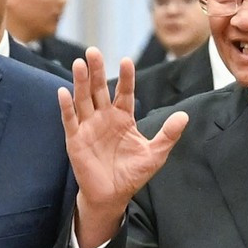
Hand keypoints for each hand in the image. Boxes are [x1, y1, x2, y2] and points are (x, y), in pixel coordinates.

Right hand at [59, 49, 187, 247]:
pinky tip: (63, 91)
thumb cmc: (132, 175)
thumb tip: (184, 116)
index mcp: (123, 118)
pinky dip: (66, 107)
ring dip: (80, 82)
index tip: (127, 60)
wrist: (112, 196)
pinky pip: (70, 120)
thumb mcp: (155, 154)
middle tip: (93, 51)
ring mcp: (89, 127)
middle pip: (99, 89)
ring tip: (78, 64)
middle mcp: (104, 117)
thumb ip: (168, 135)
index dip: (126, 77)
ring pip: (83, 99)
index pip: (124, 92)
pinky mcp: (75, 140)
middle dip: (97, 71)